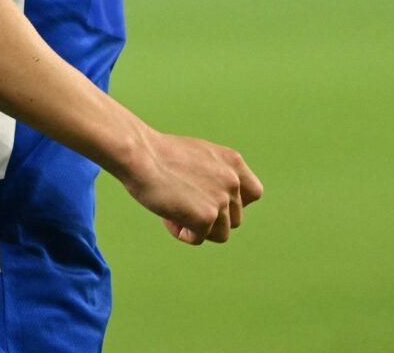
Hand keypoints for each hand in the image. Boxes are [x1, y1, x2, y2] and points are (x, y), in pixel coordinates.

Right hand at [121, 129, 262, 244]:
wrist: (140, 155)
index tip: (213, 202)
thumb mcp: (199, 156)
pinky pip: (198, 239)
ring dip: (198, 228)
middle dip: (210, 219)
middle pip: (234, 220)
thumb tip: (216, 203)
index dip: (235, 204)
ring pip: (220, 234)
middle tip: (183, 205)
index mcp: (233, 162)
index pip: (254, 194)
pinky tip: (167, 216)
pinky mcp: (206, 217)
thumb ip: (215, 174)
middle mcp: (233, 180)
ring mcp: (221, 200)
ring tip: (174, 210)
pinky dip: (182, 233)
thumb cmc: (159, 155)